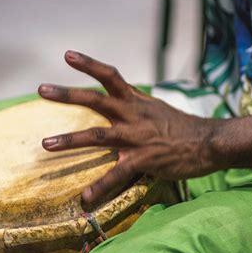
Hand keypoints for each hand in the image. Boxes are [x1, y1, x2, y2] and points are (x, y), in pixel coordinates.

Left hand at [38, 50, 215, 207]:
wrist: (209, 142)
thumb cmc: (181, 127)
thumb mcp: (155, 108)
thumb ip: (134, 104)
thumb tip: (118, 100)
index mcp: (136, 100)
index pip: (110, 76)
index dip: (88, 64)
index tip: (67, 55)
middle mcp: (132, 114)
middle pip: (95, 99)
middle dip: (67, 95)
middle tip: (42, 90)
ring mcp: (136, 137)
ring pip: (98, 136)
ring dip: (70, 140)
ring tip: (46, 144)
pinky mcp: (143, 159)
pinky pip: (116, 174)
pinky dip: (100, 186)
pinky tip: (85, 197)